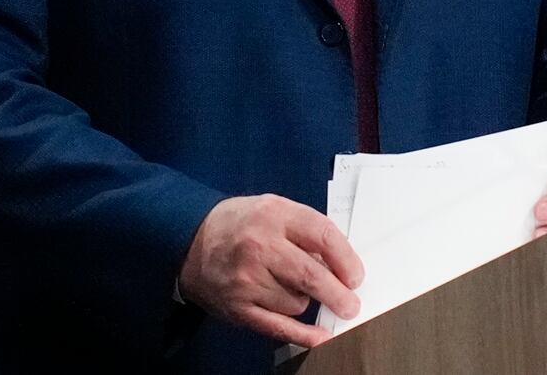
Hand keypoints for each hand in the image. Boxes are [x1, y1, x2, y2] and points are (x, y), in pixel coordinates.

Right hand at [178, 194, 363, 347]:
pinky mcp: (239, 307)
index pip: (323, 235)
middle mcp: (260, 246)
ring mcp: (248, 279)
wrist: (190, 242)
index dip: (346, 259)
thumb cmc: (239, 224)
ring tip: (292, 288)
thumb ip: (305, 229)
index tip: (356, 275)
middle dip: (339, 294)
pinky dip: (303, 335)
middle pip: (312, 275)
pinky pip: (279, 326)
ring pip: (297, 302)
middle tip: (351, 303)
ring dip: (306, 301)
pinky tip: (321, 337)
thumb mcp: (273, 209)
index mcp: (274, 215)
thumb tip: (341, 261)